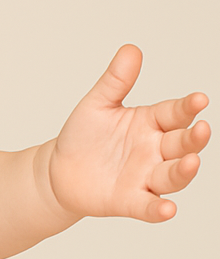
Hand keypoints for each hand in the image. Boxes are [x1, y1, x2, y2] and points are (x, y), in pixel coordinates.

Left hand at [47, 44, 209, 221]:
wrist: (58, 170)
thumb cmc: (83, 136)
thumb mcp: (97, 105)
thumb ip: (115, 81)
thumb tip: (131, 49)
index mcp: (151, 123)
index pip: (175, 113)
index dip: (187, 107)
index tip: (199, 100)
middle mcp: (155, 150)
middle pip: (181, 144)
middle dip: (193, 138)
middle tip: (200, 129)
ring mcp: (144, 177)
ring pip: (172, 176)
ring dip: (184, 171)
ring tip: (190, 163)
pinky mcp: (129, 200)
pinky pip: (148, 206)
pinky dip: (158, 209)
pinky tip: (166, 209)